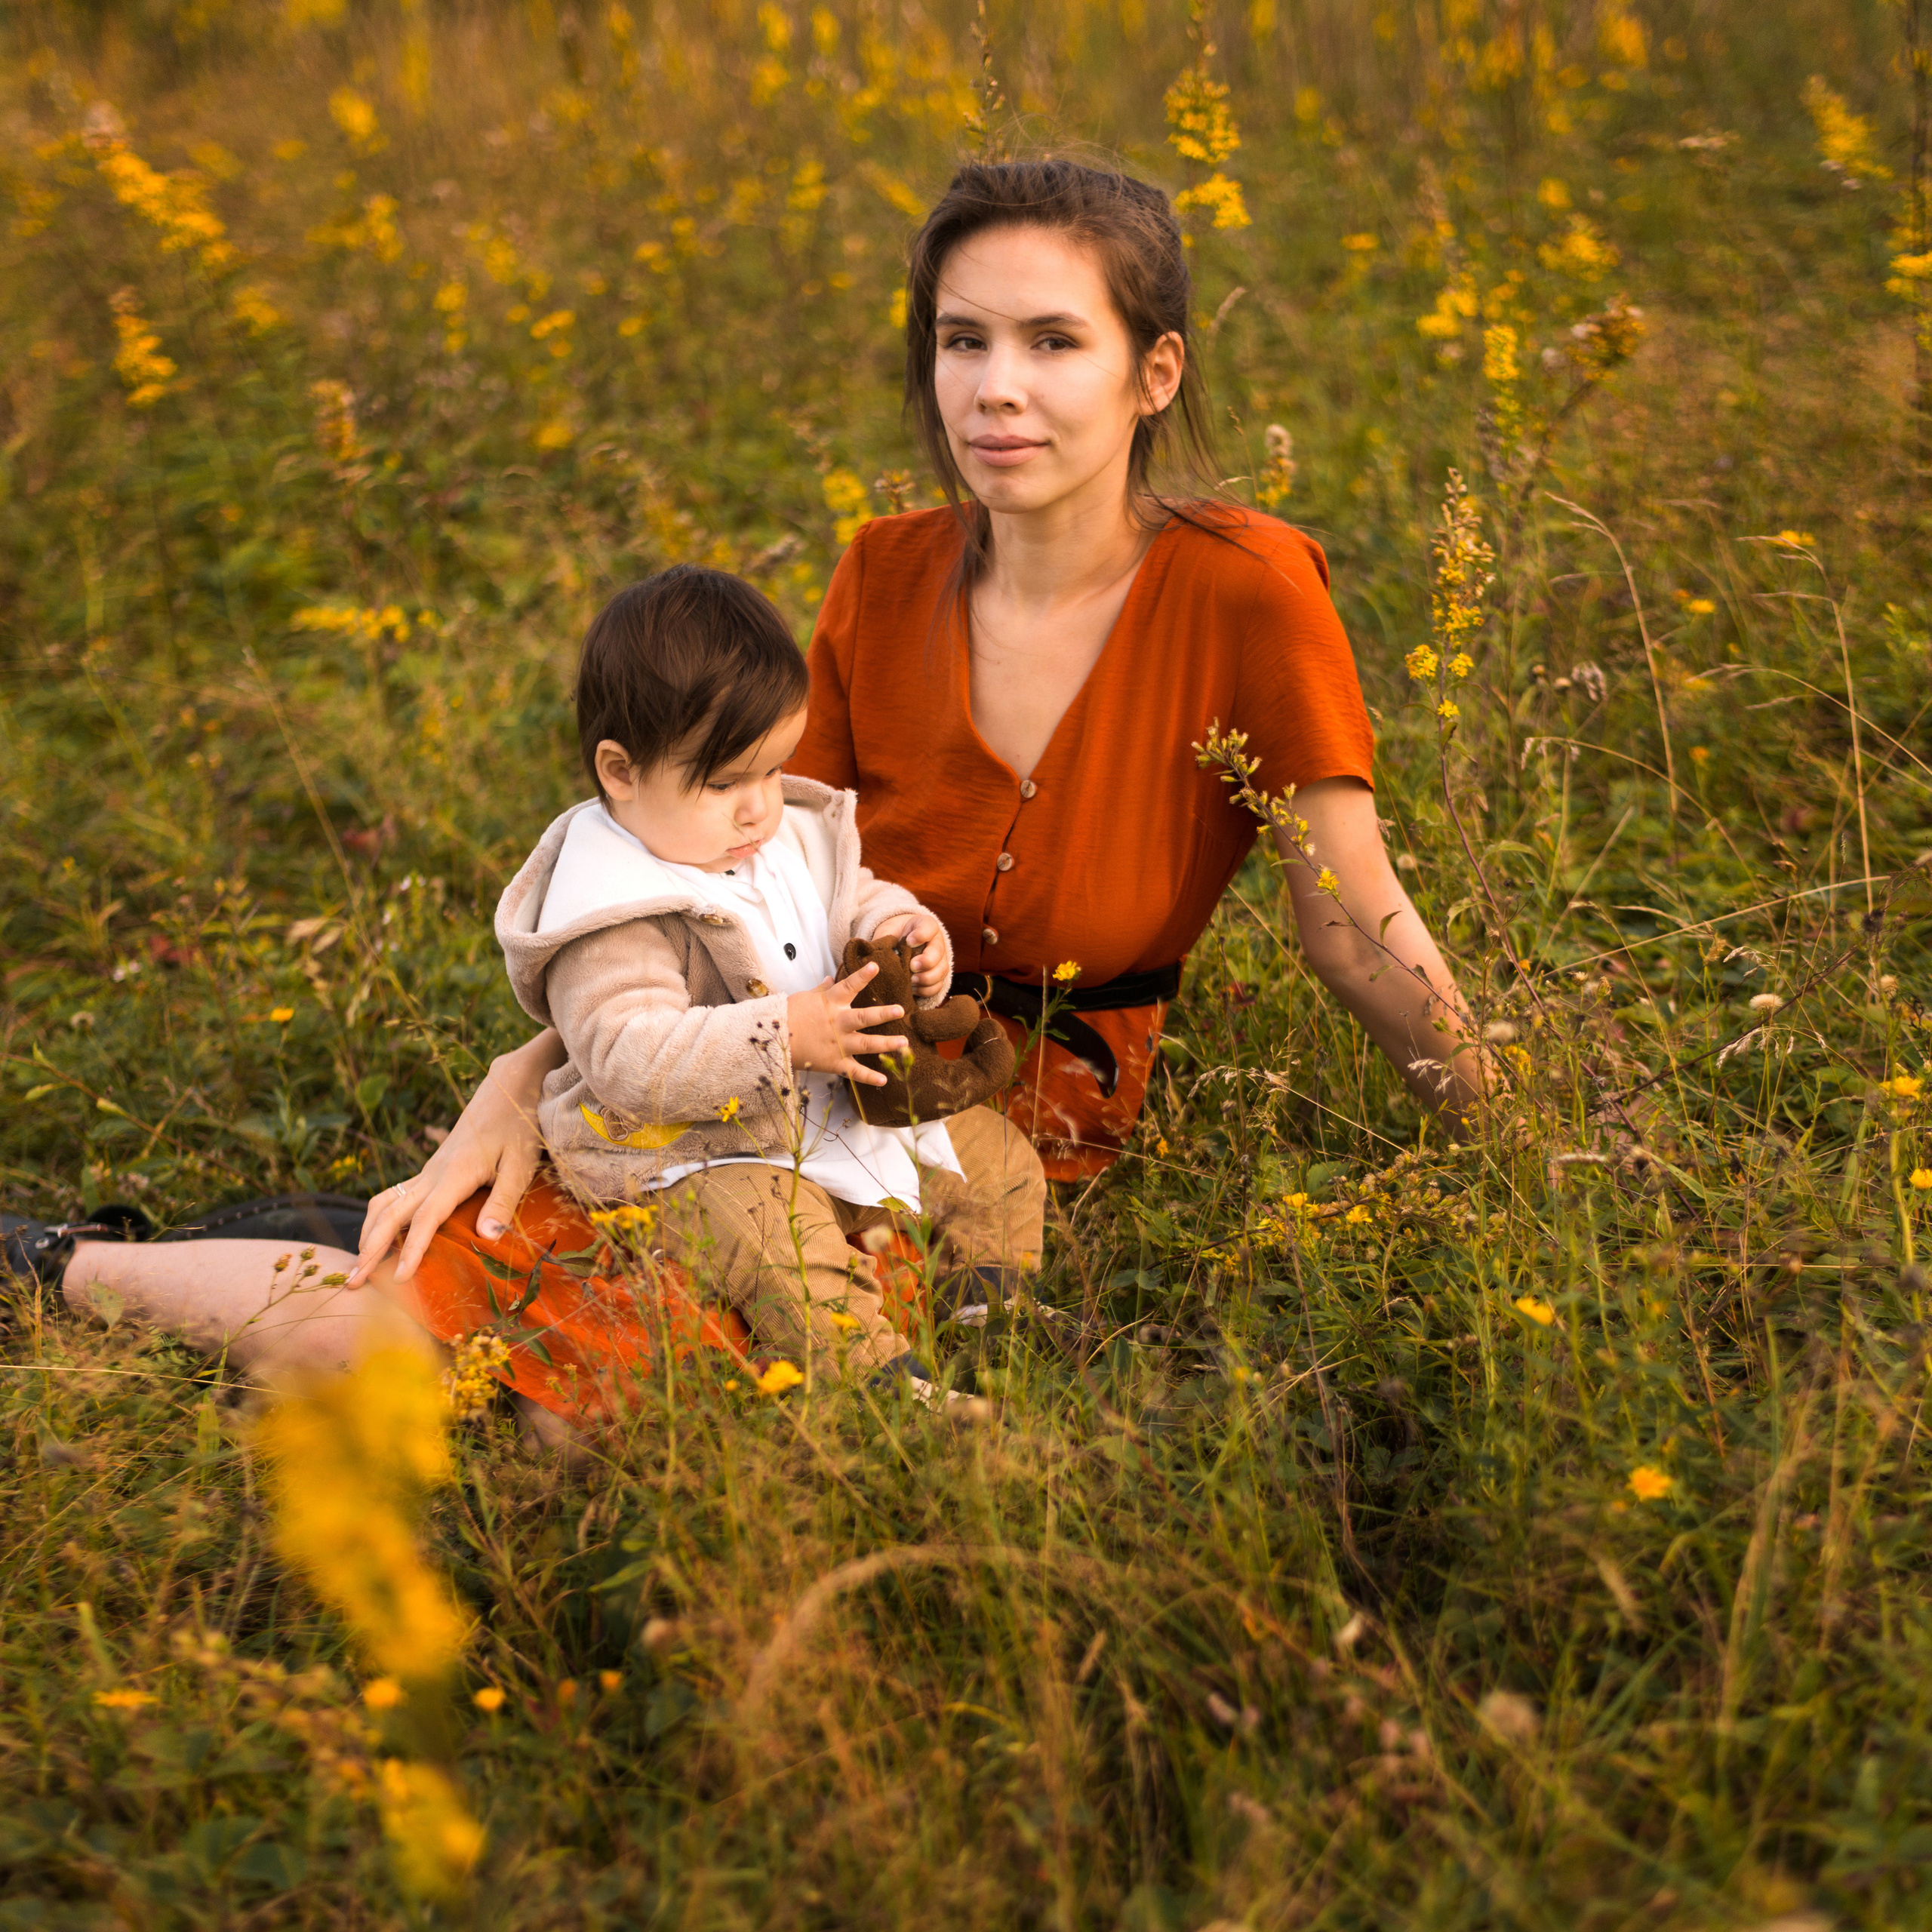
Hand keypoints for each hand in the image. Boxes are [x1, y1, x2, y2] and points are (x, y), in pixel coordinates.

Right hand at [343, 1031, 561, 1286]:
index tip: (399, 1279)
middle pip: (390, 1214)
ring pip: (383, 1203)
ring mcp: (427, 1171)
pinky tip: (375, 1238)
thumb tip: (488, 1237)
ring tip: (356, 1266)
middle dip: (369, 1250)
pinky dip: (377, 1219)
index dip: (412, 1249)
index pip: (427, 1218)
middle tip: (351, 1283)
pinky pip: (392, 1196)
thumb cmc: (518, 1127)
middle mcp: (432, 1173)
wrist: (506, 1088)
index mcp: (455, 1174)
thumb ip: (503, 1200)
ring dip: (366, 1234)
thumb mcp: (521, 1164)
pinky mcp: (429, 1170)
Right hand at [787, 960, 907, 1085]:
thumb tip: (830, 979)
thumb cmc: (788, 1016)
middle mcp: (837, 1023)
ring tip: (904, 1043)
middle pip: (864, 1017)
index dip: (862, 976)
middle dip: (884, 1014)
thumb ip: (822, 990)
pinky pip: (855, 1072)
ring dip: (886, 1044)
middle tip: (901, 1010)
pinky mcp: (834, 1063)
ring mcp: (838, 1044)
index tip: (875, 966)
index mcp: (830, 1003)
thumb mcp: (805, 998)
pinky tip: (884, 1079)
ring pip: (866, 1044)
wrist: (774, 1040)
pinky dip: (870, 1077)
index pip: (849, 985)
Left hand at [871, 909, 947, 999]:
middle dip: (926, 961)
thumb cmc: (894, 936)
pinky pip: (938, 986)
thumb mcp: (887, 932)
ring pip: (941, 970)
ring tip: (911, 981)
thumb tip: (871, 953)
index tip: (909, 941)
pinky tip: (913, 990)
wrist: (900, 945)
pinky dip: (926, 990)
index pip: (929, 926)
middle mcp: (936, 942)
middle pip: (939, 951)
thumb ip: (883, 940)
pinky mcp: (938, 976)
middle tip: (912, 966)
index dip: (922, 934)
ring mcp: (940, 960)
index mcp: (925, 925)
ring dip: (927, 978)